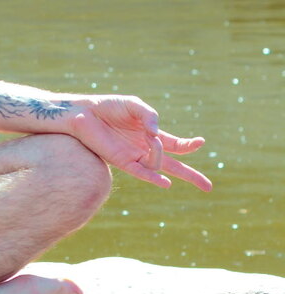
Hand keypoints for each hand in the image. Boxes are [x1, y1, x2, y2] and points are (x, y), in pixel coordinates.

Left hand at [67, 96, 211, 191]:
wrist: (84, 114)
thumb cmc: (109, 107)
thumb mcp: (134, 105)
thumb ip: (149, 115)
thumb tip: (156, 134)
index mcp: (150, 135)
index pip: (176, 145)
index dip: (189, 145)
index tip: (201, 142)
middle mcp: (145, 149)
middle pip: (174, 166)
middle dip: (192, 176)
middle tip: (209, 188)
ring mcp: (135, 157)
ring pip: (158, 164)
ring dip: (159, 152)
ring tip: (150, 138)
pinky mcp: (122, 161)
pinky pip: (141, 173)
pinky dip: (154, 178)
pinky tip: (165, 183)